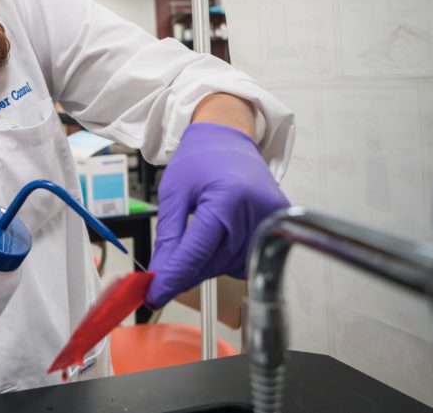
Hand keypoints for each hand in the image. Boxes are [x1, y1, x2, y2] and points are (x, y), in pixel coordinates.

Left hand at [146, 122, 288, 308]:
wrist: (228, 137)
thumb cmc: (201, 158)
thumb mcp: (174, 193)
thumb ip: (169, 237)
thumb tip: (160, 273)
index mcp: (228, 199)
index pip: (198, 252)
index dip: (173, 277)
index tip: (154, 295)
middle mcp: (256, 211)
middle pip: (213, 262)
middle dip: (185, 271)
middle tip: (162, 272)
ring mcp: (271, 219)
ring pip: (228, 265)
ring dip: (205, 263)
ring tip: (195, 235)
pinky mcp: (278, 223)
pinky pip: (245, 257)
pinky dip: (224, 256)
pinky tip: (214, 237)